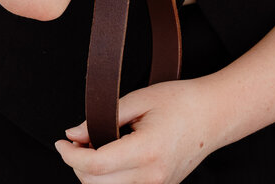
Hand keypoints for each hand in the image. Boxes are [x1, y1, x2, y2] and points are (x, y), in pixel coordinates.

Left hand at [54, 78, 217, 183]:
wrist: (214, 115)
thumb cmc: (181, 100)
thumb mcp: (140, 98)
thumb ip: (103, 116)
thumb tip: (73, 134)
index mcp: (147, 151)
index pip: (97, 165)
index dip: (71, 156)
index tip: (60, 143)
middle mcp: (152, 177)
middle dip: (78, 164)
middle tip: (76, 141)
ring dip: (92, 175)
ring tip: (94, 147)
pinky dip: (108, 180)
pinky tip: (109, 159)